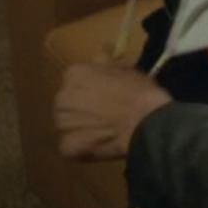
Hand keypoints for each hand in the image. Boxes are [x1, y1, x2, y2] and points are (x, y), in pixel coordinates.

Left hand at [53, 58, 173, 161]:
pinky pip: (70, 148)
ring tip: (102, 132)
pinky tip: (99, 146)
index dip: (89, 89)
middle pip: (66, 104)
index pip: (74, 81)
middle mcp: (61, 97)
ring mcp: (62, 123)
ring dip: (80, 129)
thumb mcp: (124, 68)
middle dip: (81, 109)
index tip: (103, 96)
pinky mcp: (67, 147)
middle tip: (103, 115)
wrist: (145, 122)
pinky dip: (81, 148)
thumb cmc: (138, 92)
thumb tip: (97, 59)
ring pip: (66, 126)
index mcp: (73, 74)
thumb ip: (104, 63)